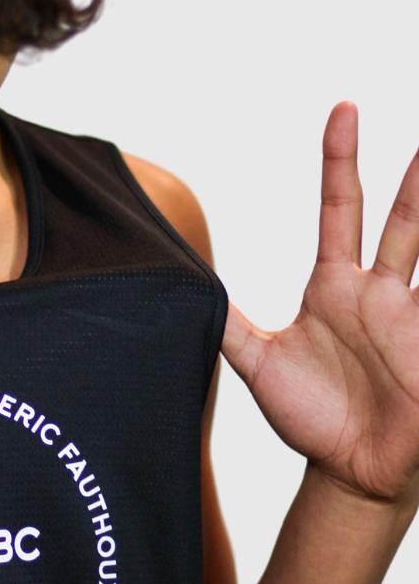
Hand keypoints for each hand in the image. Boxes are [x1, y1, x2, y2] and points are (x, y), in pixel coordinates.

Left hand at [221, 102, 418, 505]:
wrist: (349, 474)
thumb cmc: (310, 417)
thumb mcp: (259, 363)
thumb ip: (226, 323)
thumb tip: (188, 286)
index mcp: (336, 285)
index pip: (340, 207)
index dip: (340, 159)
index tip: (344, 109)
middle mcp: (380, 292)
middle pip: (404, 220)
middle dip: (416, 179)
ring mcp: (414, 319)